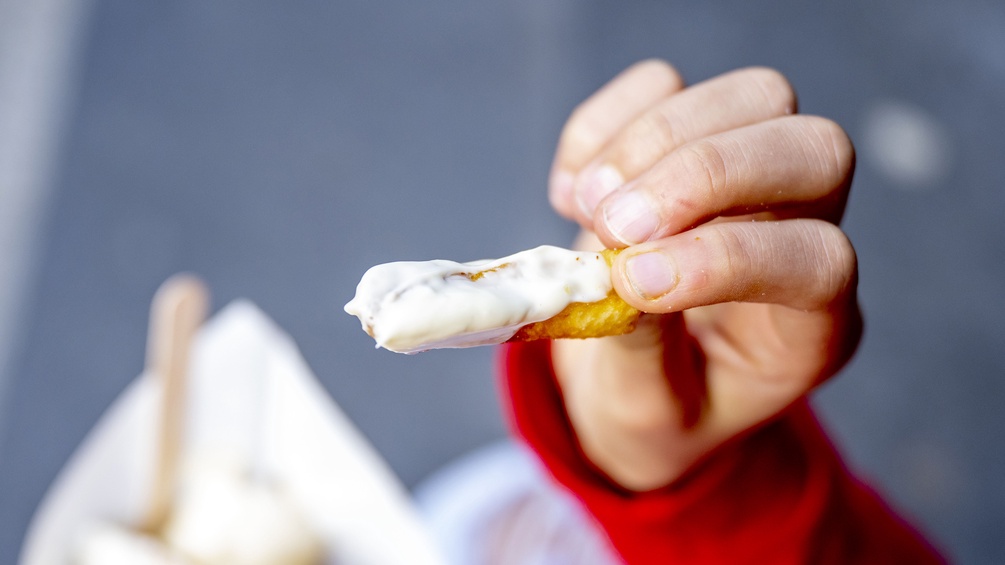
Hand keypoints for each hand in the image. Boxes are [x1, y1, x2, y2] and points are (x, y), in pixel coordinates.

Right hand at [548, 60, 860, 490]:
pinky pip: (669, 86)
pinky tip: (572, 193)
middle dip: (705, 171)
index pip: (819, 261)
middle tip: (614, 223)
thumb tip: (619, 268)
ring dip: (654, 139)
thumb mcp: (644, 413)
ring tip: (588, 207)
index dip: (728, 258)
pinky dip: (606, 125)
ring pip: (757, 97)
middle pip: (814, 150)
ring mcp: (753, 180)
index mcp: (811, 327)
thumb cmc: (653, 410)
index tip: (632, 283)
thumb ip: (641, 351)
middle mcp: (801, 236)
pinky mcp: (690, 142)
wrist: (632, 385)